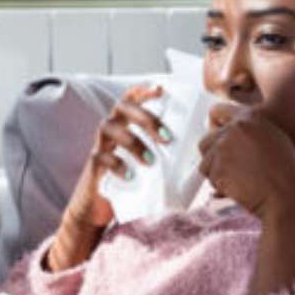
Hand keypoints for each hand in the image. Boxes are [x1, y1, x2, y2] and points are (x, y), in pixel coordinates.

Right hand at [63, 84, 171, 230]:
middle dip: (145, 118)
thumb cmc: (132, 177)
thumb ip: (166, 152)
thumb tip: (201, 150)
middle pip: (122, 107)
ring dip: (132, 141)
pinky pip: (100, 157)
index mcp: (125, 121)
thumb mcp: (149, 160)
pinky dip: (117, 164)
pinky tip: (130, 176)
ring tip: (150, 161)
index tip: (161, 89)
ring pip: (108, 128)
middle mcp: (111, 127)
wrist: (101, 204)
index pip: (132, 97)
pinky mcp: (93, 164)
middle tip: (166, 138)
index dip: (144, 90)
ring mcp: (100, 144)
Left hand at [197, 102, 294, 219]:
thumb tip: (225, 131)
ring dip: (217, 173)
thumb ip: (250, 131)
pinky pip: (210, 178)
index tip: (222, 144)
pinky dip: (221, 186)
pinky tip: (240, 189)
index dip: (216, 130)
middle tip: (229, 170)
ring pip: (206, 162)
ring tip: (240, 181)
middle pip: (205, 140)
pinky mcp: (219, 166)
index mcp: (251, 117)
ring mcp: (225, 146)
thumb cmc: (287, 174)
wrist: (287, 195)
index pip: (216, 111)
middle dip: (213, 156)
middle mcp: (236, 128)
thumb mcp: (275, 140)